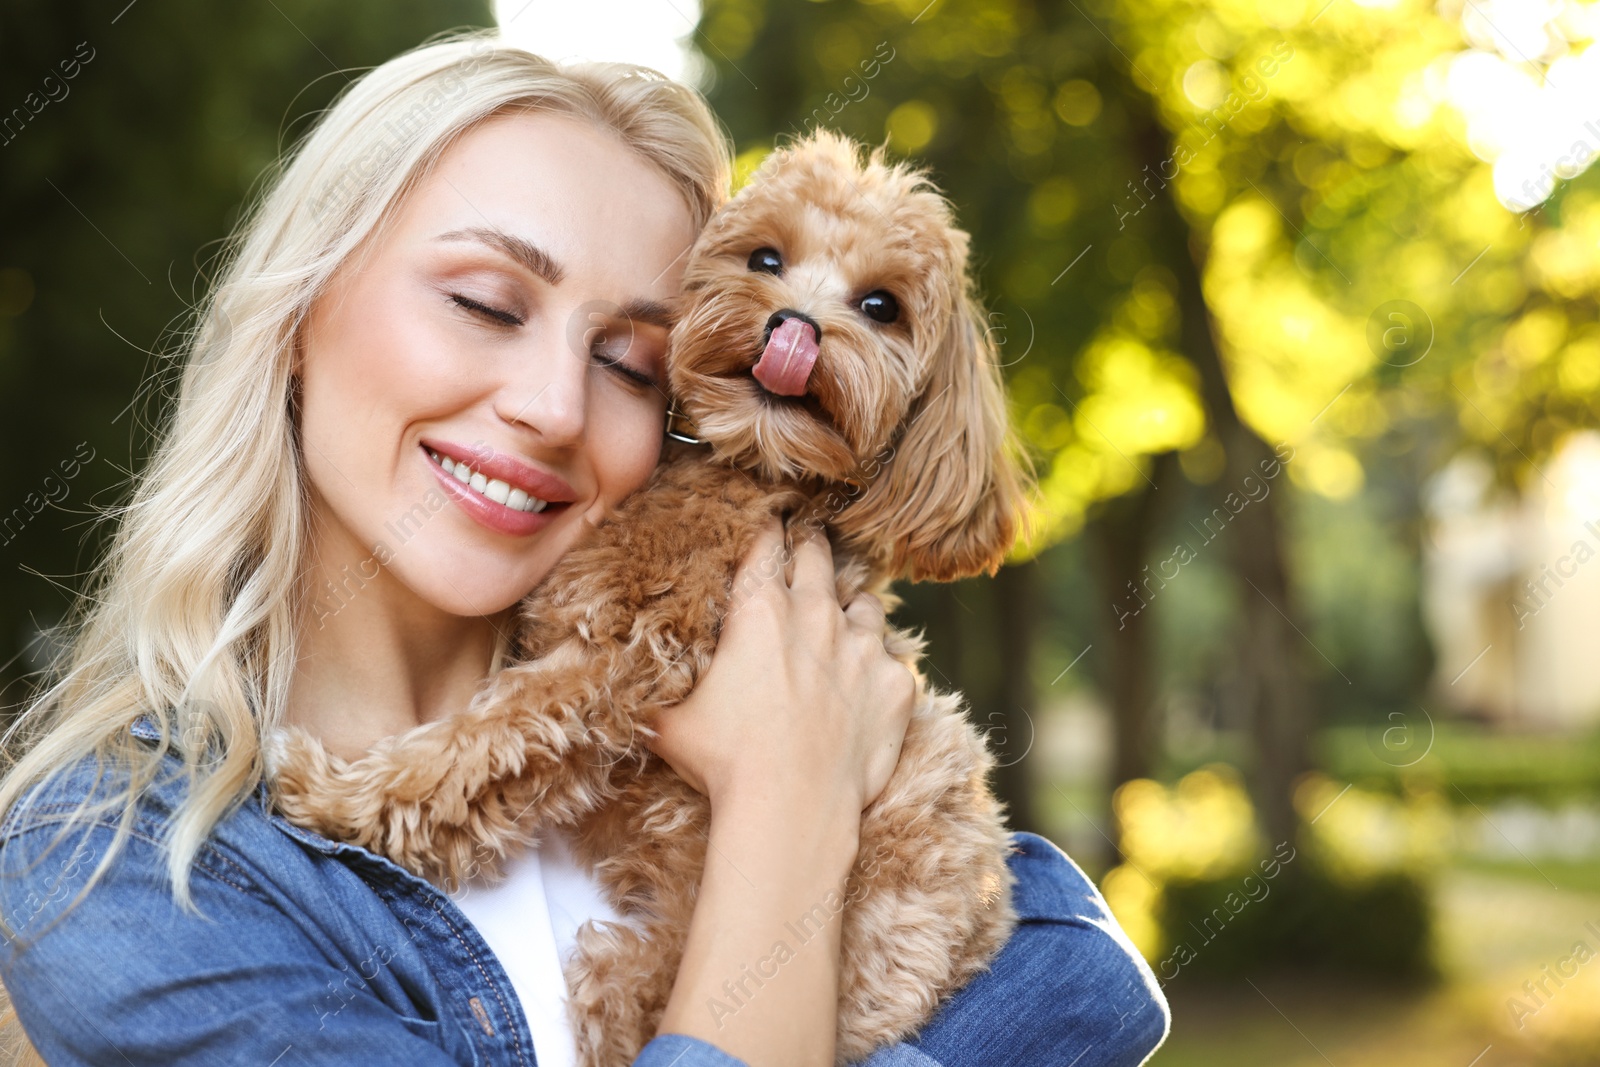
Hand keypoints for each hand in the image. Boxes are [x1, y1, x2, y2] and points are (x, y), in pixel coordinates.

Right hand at [645, 517, 915, 815]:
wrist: (793, 808)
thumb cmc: (724, 762)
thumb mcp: (667, 717)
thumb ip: (657, 681)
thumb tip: (622, 670)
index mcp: (759, 608)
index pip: (765, 540)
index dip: (764, 528)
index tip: (765, 522)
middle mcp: (817, 614)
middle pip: (818, 554)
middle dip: (808, 548)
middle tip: (802, 550)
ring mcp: (864, 647)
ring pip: (864, 601)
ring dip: (848, 607)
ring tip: (837, 624)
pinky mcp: (897, 683)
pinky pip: (892, 657)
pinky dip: (878, 665)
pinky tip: (863, 686)